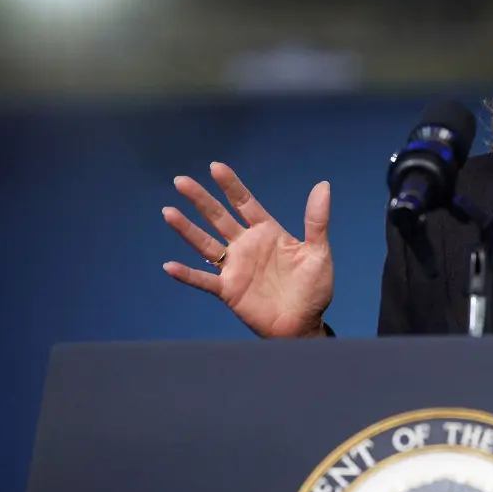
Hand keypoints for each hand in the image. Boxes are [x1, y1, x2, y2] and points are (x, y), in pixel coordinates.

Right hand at [162, 162, 333, 338]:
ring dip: (187, 229)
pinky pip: (204, 280)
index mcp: (267, 232)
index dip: (230, 185)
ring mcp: (235, 267)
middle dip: (200, 199)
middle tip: (181, 181)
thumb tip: (323, 185)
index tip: (215, 167)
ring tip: (168, 212)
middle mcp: (247, 246)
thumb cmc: (314, 288)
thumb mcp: (318, 251)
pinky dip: (187, 274)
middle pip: (218, 217)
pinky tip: (170, 266)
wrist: (305, 324)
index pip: (244, 202)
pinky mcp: (228, 290)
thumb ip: (316, 220)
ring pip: (205, 243)